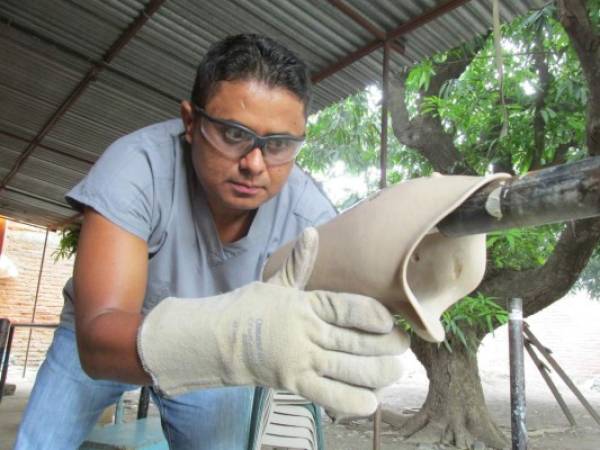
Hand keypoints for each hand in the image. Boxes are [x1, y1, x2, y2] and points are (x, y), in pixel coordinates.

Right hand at [138, 228, 408, 415]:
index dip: (371, 314)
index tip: (389, 320)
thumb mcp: (277, 283)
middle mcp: (305, 331)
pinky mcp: (293, 383)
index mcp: (304, 304)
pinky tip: (371, 402)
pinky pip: (326, 395)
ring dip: (377, 372)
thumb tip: (311, 232)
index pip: (345, 306)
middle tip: (404, 345)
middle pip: (354, 340)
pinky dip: (350, 400)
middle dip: (385, 346)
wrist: (217, 341)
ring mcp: (299, 359)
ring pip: (347, 368)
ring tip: (396, 371)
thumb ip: (300, 263)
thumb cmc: (250, 309)